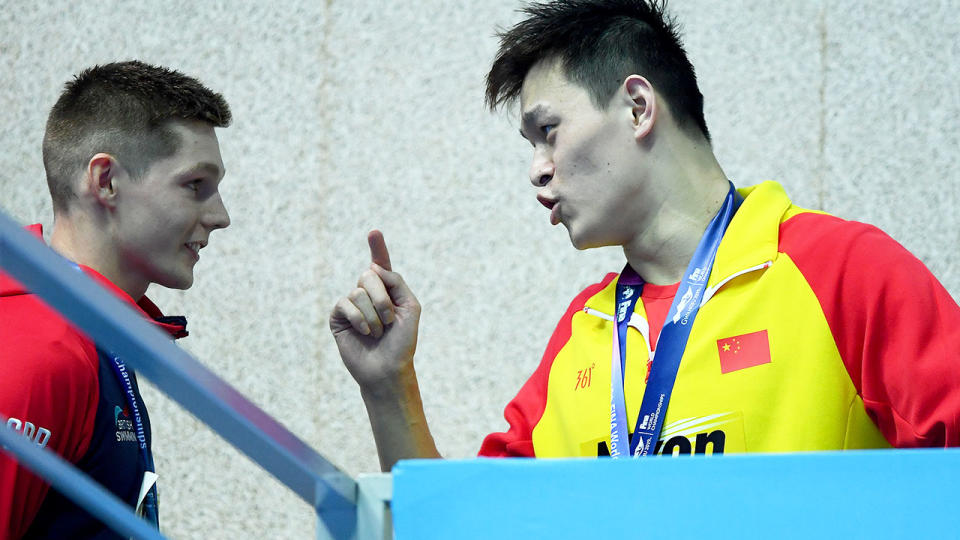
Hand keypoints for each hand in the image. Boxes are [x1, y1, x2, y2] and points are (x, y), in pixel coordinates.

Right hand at [329, 230, 420, 390]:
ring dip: (374, 314)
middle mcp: (367, 294)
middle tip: (390, 320)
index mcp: (387, 291)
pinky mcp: (338, 317)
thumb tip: (372, 267)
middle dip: (383, 298)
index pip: (381, 265)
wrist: (388, 369)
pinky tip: (366, 333)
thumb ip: (396, 282)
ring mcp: (351, 305)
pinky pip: (345, 304)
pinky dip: (360, 319)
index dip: (377, 247)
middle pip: (369, 275)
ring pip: (358, 292)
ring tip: (379, 332)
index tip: (374, 232)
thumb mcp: (410, 307)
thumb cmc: (402, 342)